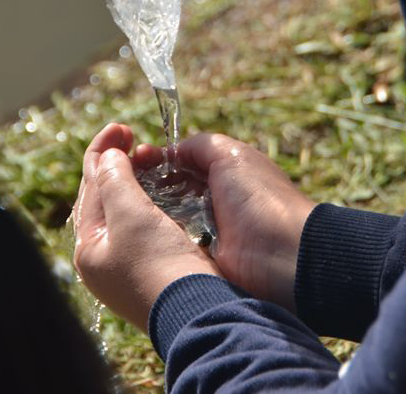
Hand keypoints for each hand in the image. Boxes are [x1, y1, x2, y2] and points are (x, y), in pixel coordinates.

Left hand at [72, 124, 222, 330]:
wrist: (198, 311)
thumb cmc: (159, 263)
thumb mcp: (131, 214)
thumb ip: (115, 180)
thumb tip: (109, 157)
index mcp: (89, 247)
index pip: (90, 188)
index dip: (103, 151)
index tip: (121, 126)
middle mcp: (104, 259)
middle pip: (105, 199)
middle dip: (117, 165)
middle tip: (132, 137)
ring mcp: (129, 268)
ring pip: (126, 212)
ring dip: (136, 182)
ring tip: (149, 158)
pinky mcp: (156, 271)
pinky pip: (146, 226)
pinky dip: (152, 202)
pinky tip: (164, 192)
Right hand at [139, 133, 315, 312]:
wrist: (283, 256)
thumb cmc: (260, 198)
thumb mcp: (231, 156)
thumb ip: (200, 145)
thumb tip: (173, 149)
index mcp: (225, 174)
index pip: (181, 163)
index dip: (157, 160)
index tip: (133, 157)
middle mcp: (215, 202)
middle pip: (169, 190)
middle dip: (147, 185)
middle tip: (122, 181)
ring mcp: (207, 233)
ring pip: (166, 217)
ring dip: (148, 212)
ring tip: (124, 205)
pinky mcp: (202, 261)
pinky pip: (172, 245)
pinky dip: (158, 238)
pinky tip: (138, 230)